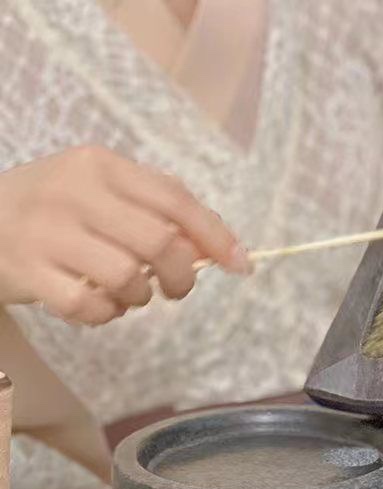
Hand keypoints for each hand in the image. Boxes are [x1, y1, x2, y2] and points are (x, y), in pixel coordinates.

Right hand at [0, 146, 249, 324]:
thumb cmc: (58, 211)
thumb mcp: (103, 192)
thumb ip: (158, 209)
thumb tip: (219, 245)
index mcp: (101, 166)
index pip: (175, 200)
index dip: (216, 236)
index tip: (240, 265)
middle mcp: (74, 193)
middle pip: (160, 243)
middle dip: (182, 275)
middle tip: (175, 287)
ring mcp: (47, 233)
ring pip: (128, 278)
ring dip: (140, 297)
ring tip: (127, 291)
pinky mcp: (28, 273)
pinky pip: (90, 308)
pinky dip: (106, 314)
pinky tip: (98, 303)